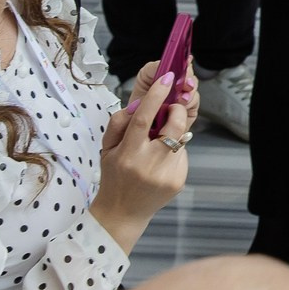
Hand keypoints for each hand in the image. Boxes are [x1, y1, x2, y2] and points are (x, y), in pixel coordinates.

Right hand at [89, 61, 198, 252]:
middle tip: (172, 108)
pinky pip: (182, 155)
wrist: (122, 212)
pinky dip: (174, 153)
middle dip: (177, 111)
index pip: (143, 118)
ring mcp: (166, 174)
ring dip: (173, 134)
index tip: (167, 77)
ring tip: (158, 146)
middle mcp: (148, 163)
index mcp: (127, 153)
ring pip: (179, 139)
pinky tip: (161, 165)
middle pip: (173, 126)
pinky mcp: (179, 180)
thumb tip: (137, 105)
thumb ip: (118, 124)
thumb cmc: (114, 176)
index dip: (157, 96)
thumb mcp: (107, 150)